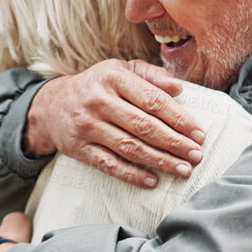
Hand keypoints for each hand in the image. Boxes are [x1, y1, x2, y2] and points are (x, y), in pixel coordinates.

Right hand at [24, 59, 206, 188]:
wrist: (52, 105)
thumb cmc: (97, 86)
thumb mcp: (120, 70)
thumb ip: (151, 75)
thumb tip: (179, 88)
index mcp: (113, 78)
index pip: (152, 100)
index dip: (179, 118)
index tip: (199, 132)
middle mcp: (98, 101)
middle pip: (143, 126)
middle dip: (174, 143)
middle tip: (197, 155)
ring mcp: (87, 126)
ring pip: (129, 147)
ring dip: (160, 161)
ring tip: (183, 169)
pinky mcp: (79, 148)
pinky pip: (109, 164)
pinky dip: (132, 174)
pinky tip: (153, 181)